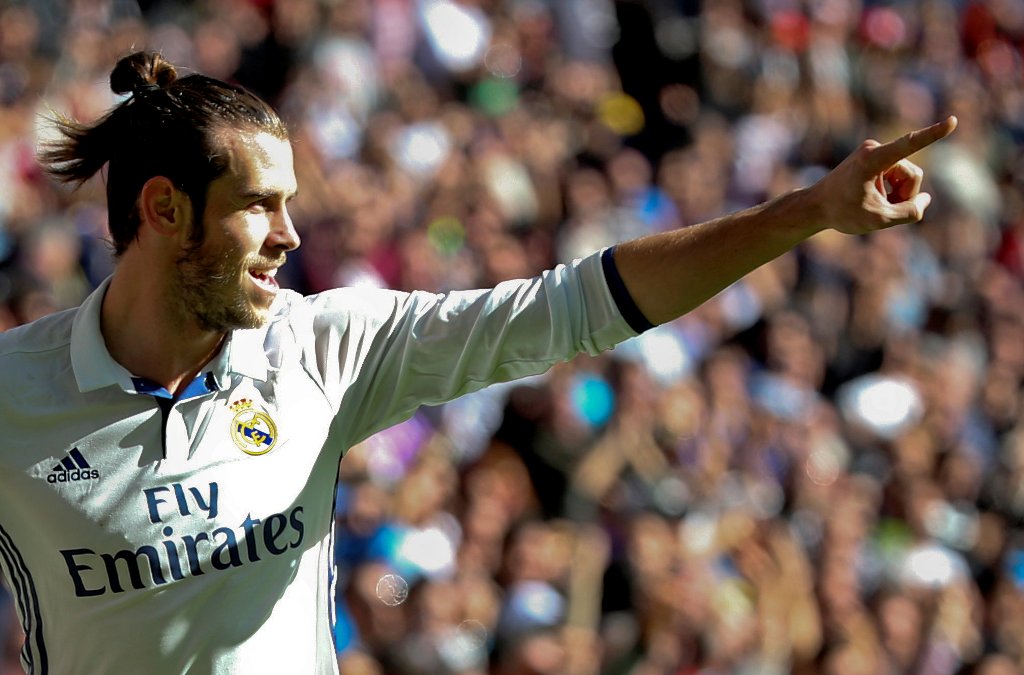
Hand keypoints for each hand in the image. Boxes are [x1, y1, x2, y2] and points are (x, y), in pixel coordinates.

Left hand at [815, 116, 957, 234]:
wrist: (815, 206)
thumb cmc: (842, 212)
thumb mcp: (878, 219)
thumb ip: (909, 212)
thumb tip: (925, 200)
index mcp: (873, 159)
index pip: (910, 144)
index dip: (933, 134)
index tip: (953, 121)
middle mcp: (875, 149)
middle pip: (913, 175)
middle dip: (904, 196)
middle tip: (880, 209)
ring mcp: (876, 152)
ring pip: (907, 177)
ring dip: (897, 195)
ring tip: (874, 203)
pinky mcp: (876, 158)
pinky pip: (898, 176)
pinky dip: (891, 192)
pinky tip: (874, 199)